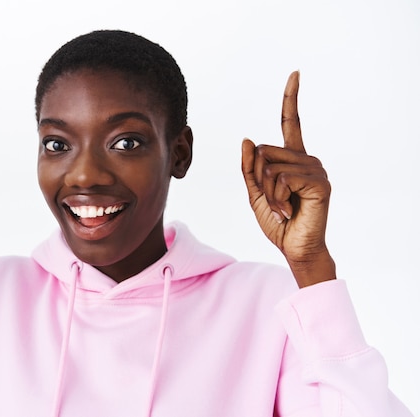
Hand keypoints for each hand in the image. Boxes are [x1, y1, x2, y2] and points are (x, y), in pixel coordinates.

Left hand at [241, 72, 335, 287]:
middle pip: (263, 151)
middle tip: (273, 200)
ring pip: (270, 165)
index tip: (295, 73)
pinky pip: (282, 178)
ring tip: (282, 208)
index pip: (290, 123)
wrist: (294, 248)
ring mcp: (315, 169)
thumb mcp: (256, 192)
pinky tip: (288, 211)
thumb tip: (248, 139)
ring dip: (267, 191)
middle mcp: (307, 159)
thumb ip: (250, 168)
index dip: (291, 98)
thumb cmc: (277, 221)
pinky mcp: (320, 182)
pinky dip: (276, 197)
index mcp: (292, 159)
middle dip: (257, 178)